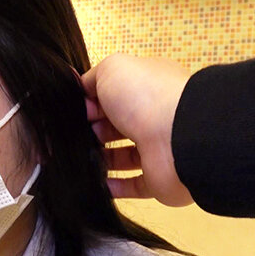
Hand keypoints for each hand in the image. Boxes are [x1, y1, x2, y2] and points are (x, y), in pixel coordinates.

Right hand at [82, 54, 193, 206]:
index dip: (94, 101)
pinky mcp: (159, 178)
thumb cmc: (144, 96)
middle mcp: (156, 116)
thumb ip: (94, 77)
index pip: (118, 93)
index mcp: (149, 86)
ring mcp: (159, 149)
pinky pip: (135, 184)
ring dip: (104, 158)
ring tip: (83, 158)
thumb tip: (84, 92)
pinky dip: (116, 186)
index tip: (77, 110)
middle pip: (120, 124)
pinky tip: (97, 183)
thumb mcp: (113, 69)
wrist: (178, 138)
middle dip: (97, 129)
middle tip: (79, 134)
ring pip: (127, 155)